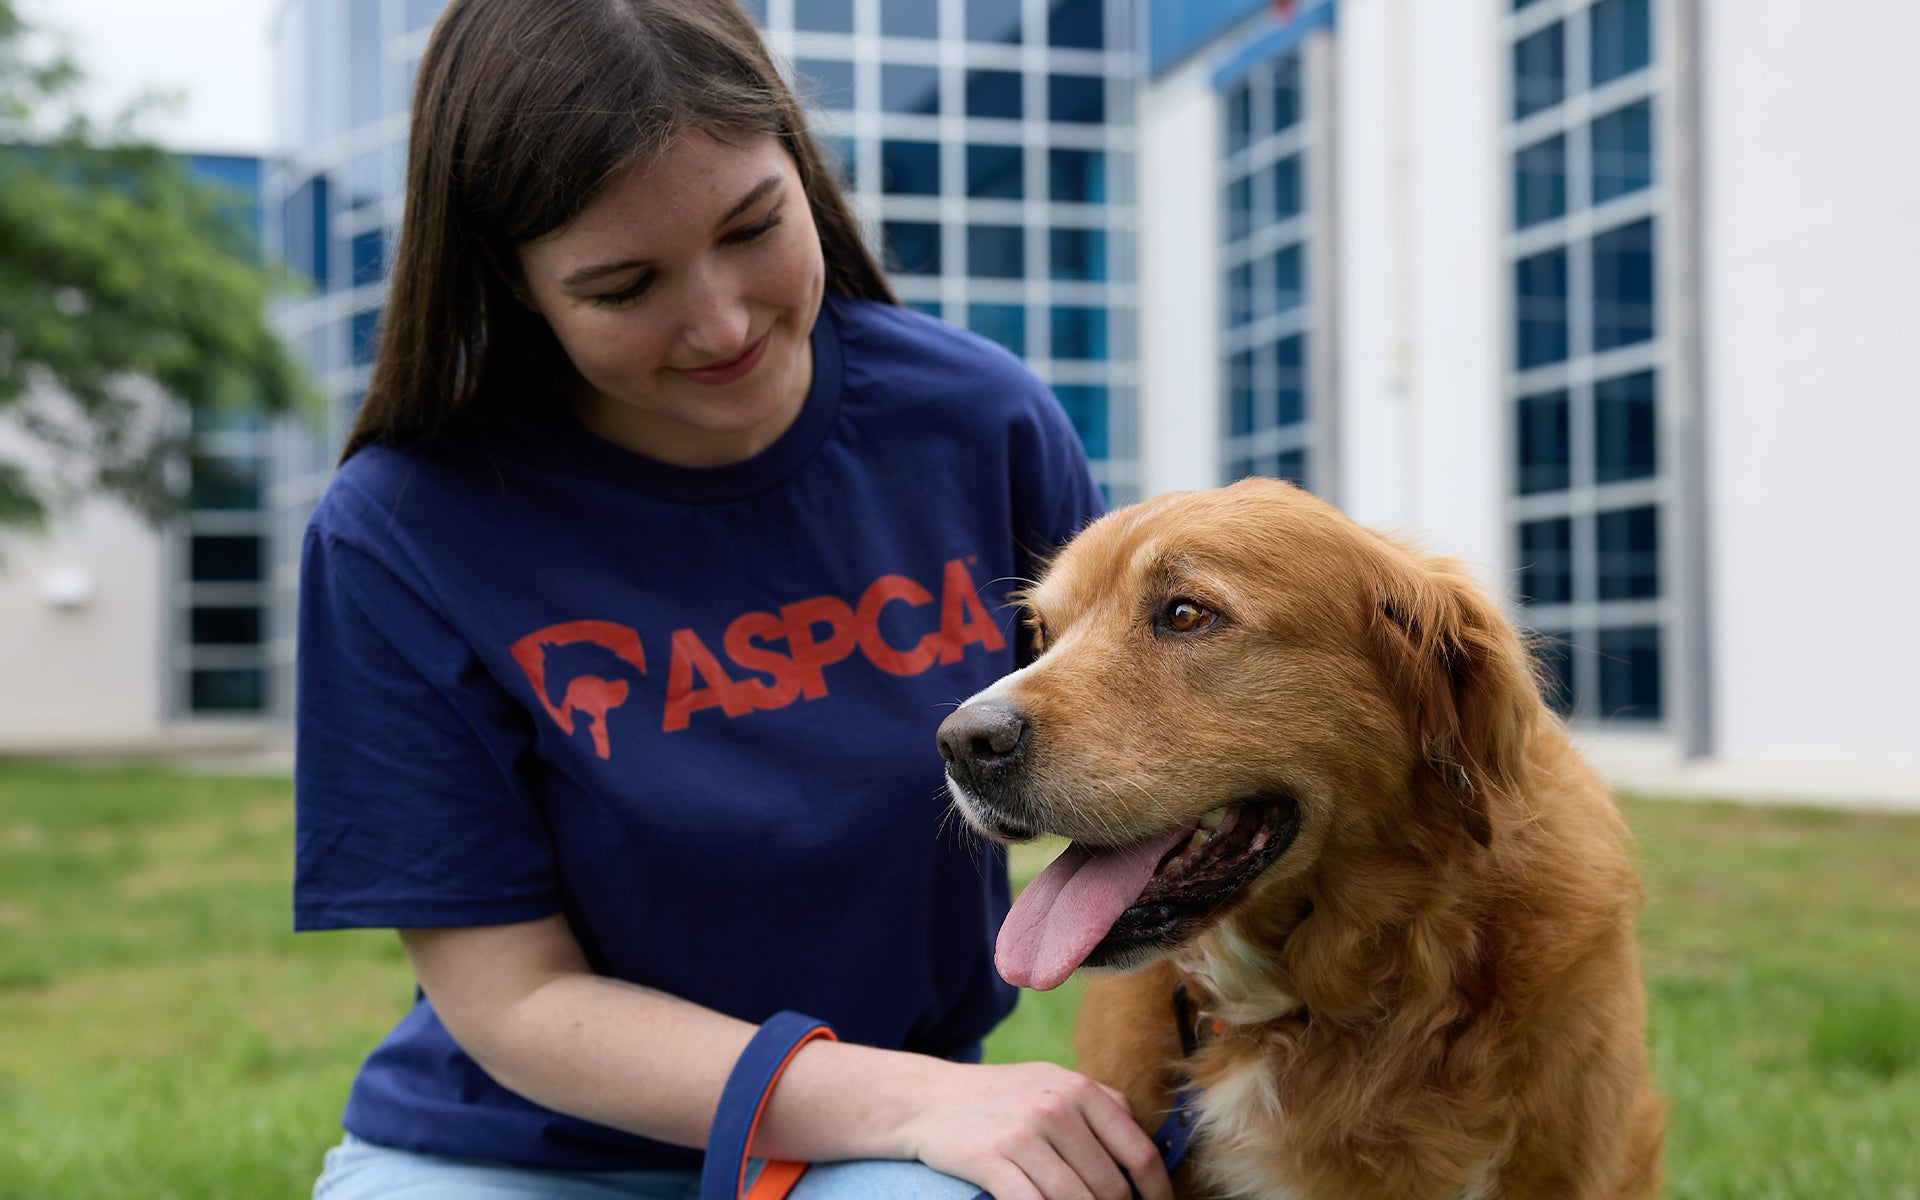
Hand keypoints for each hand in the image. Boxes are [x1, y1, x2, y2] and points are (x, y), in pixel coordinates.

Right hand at [901, 1061, 1173, 1199]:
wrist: (928, 1098)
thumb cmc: (1001, 1098)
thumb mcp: (1053, 1084)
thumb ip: (1101, 1108)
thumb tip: (1148, 1153)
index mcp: (1080, 1090)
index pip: (1139, 1152)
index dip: (1157, 1194)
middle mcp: (1055, 1108)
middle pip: (1110, 1186)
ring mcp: (1022, 1134)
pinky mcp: (991, 1159)